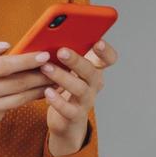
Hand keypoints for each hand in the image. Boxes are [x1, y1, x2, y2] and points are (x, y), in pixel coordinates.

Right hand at [0, 39, 51, 156]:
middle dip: (40, 74)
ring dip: (38, 89)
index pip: (3, 65)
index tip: (45, 54)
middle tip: (58, 67)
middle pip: (15, 83)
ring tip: (53, 80)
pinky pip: (8, 111)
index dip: (27, 60)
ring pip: (17, 99)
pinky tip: (35, 94)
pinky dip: (23, 102)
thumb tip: (5, 46)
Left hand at [41, 39, 117, 156]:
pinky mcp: (75, 115)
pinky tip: (47, 92)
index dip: (106, 51)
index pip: (109, 58)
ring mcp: (86, 100)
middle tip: (61, 51)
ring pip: (79, 88)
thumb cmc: (64, 87)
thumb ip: (64, 54)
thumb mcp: (68, 69)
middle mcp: (94, 84)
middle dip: (76, 60)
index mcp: (94, 68)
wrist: (65, 120)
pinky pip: (68, 109)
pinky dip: (58, 100)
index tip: (98, 42)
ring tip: (46, 68)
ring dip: (62, 77)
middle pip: (91, 71)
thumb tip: (47, 36)